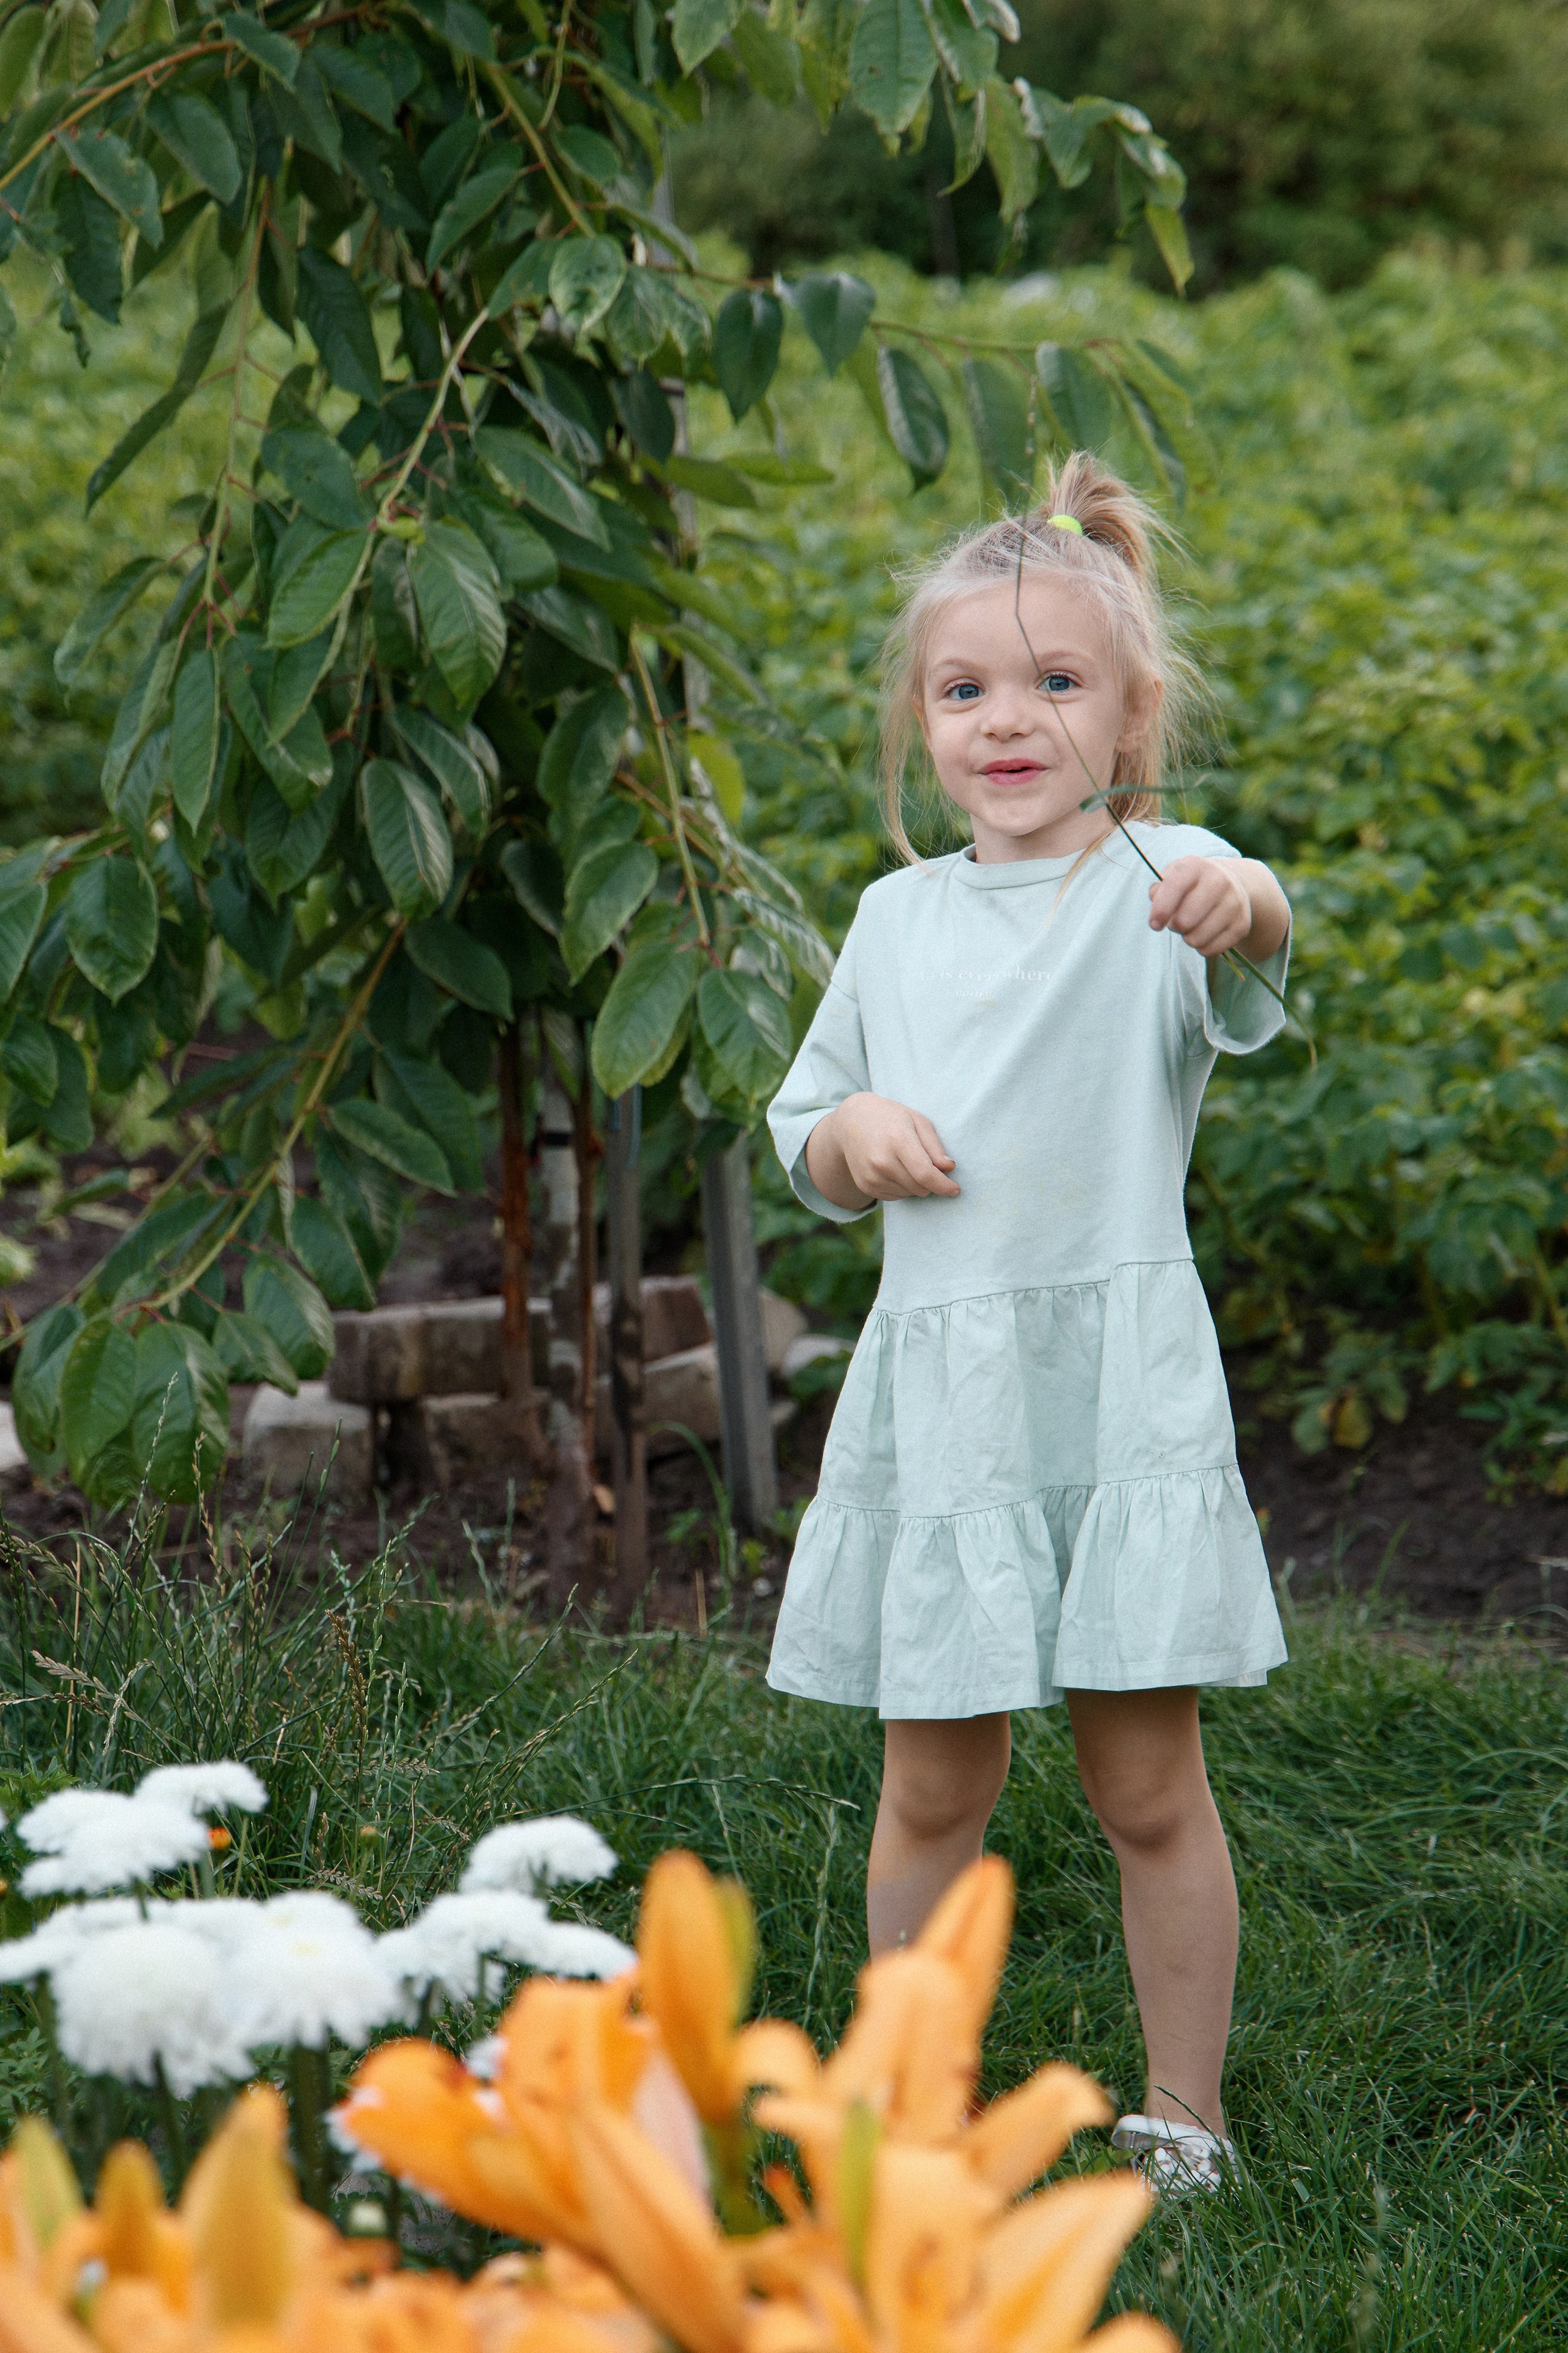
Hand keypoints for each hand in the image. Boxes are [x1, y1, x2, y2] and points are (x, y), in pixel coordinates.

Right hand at [806, 1092, 960, 1210]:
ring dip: (915, 1184)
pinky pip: (895, 1197)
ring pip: (909, 1194)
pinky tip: (894, 1169)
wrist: (852, 1122)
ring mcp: (871, 1176)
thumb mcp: (917, 1121)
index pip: (925, 1174)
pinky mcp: (865, 1186)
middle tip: (927, 1165)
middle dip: (931, 1182)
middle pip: (920, 1187)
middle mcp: (882, 1161)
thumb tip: (949, 1168)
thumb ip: (935, 1146)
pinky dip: (901, 1187)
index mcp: (898, 1140)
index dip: (943, 1185)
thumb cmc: (890, 1118)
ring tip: (905, 1162)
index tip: (955, 1190)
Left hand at [1147, 855, 1253, 957]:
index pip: (1174, 887)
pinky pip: (1211, 949)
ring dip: (1188, 938)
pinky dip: (1202, 947)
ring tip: (1192, 927)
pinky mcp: (1242, 924)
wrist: (1233, 883)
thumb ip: (1158, 891)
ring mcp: (1234, 902)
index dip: (1161, 909)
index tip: (1154, 925)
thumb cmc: (1193, 885)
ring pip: (1197, 938)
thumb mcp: (1173, 878)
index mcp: (1196, 866)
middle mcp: (1219, 880)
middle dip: (1174, 926)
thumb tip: (1157, 909)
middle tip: (1177, 922)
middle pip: (1185, 920)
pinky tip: (1205, 934)